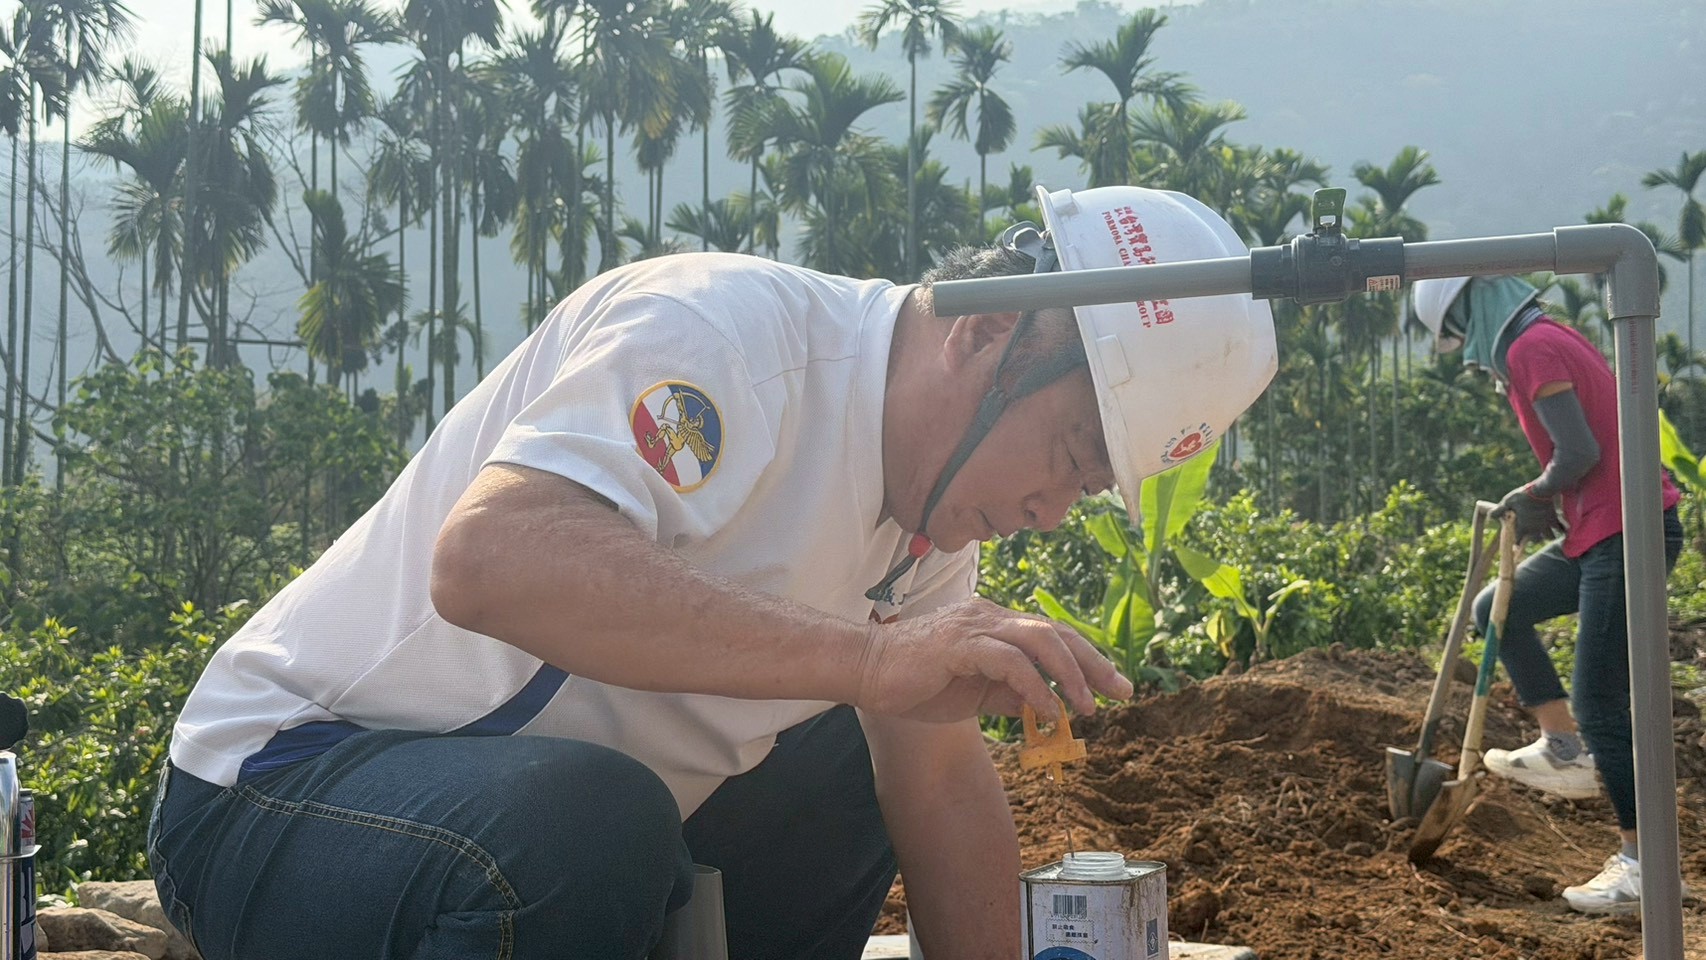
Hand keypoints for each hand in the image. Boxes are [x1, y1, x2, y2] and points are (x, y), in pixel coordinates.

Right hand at [854, 599, 1134, 723]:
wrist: (864, 669)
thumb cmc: (913, 681)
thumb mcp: (973, 692)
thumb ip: (1008, 693)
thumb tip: (1045, 703)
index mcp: (993, 624)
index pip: (1050, 636)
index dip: (1085, 659)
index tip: (1112, 687)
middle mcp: (990, 617)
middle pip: (1055, 632)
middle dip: (1093, 662)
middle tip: (1122, 691)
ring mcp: (976, 627)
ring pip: (1040, 640)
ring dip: (1070, 674)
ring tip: (1088, 705)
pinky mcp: (961, 644)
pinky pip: (1010, 662)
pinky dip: (1035, 685)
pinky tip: (1049, 710)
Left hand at [1492, 484, 1563, 544]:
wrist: (1542, 490)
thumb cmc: (1523, 496)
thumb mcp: (1508, 502)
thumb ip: (1499, 510)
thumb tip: (1490, 517)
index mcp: (1523, 526)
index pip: (1519, 539)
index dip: (1516, 544)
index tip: (1516, 548)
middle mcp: (1535, 528)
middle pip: (1536, 540)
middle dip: (1534, 540)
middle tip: (1533, 539)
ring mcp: (1545, 524)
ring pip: (1549, 537)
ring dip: (1548, 537)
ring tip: (1547, 536)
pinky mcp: (1554, 518)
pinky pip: (1561, 528)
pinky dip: (1562, 530)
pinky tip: (1564, 531)